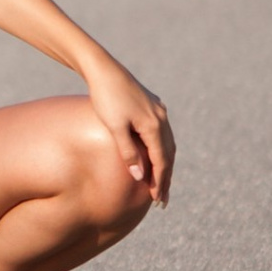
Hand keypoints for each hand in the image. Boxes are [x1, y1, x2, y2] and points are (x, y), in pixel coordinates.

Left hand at [81, 56, 173, 205]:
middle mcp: (161, 119)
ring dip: (164, 164)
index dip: (160, 182)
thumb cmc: (105, 98)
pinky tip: (155, 155)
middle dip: (165, 178)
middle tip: (162, 200)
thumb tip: (140, 178)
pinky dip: (160, 148)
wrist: (103, 69)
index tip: (157, 200)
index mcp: (154, 126)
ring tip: (160, 182)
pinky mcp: (152, 105)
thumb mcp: (114, 127)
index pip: (161, 161)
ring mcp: (158, 111)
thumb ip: (128, 153)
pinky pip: (161, 133)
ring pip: (166, 143)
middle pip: (168, 154)